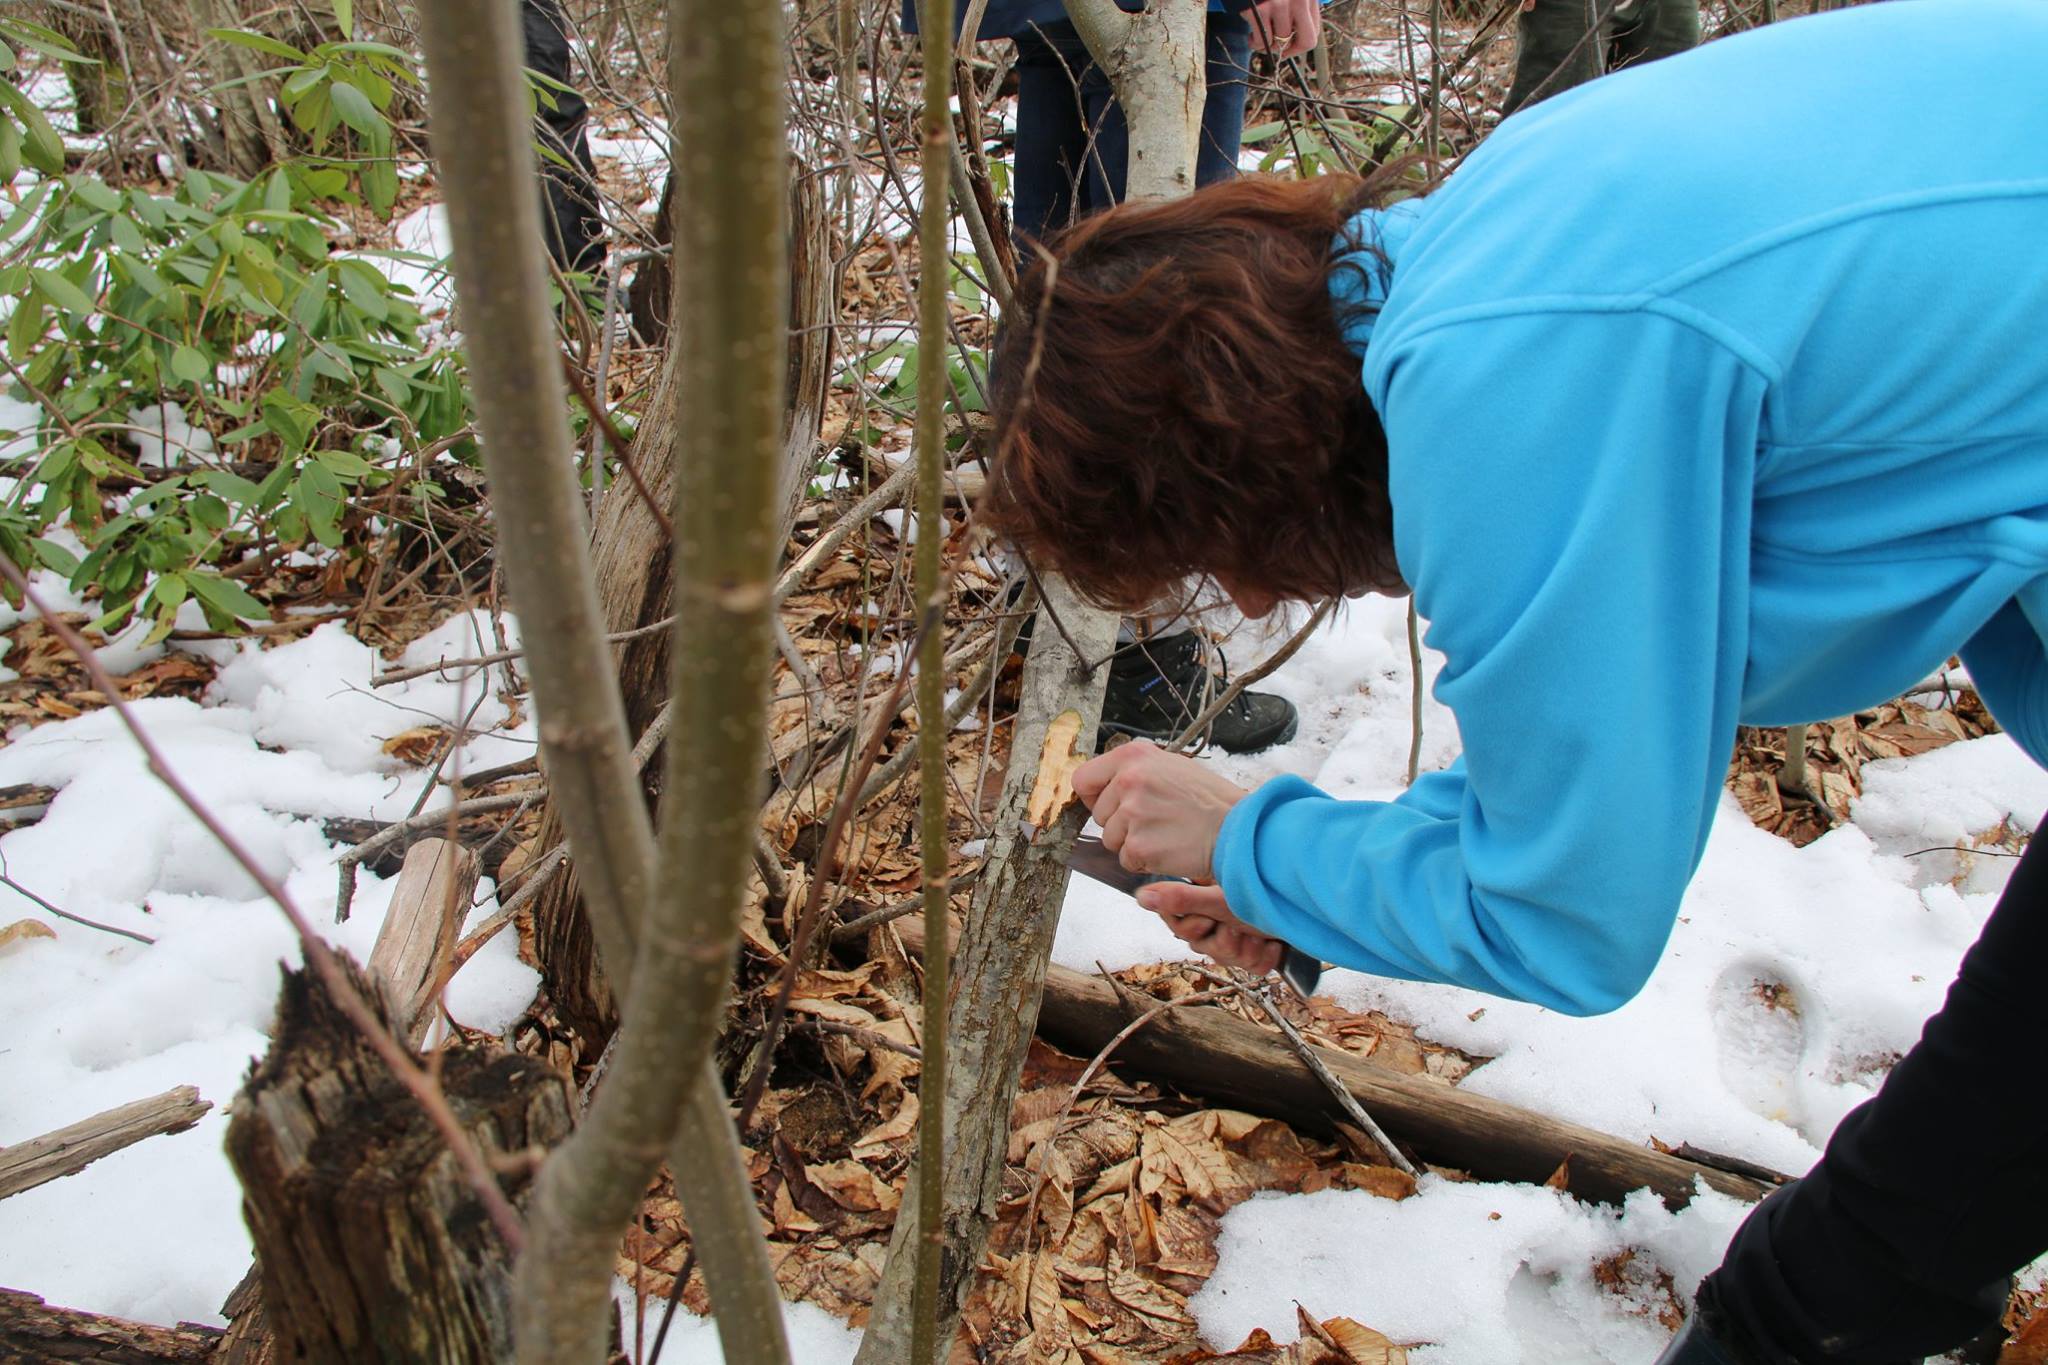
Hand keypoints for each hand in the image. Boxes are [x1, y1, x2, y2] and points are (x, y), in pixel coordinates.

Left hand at [1070, 739, 1247, 882]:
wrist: (1238, 828)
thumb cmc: (1209, 800)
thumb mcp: (1171, 766)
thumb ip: (1134, 771)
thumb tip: (1103, 786)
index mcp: (1133, 756)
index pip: (1083, 779)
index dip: (1093, 796)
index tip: (1107, 804)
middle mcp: (1128, 781)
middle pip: (1098, 815)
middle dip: (1120, 823)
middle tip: (1156, 820)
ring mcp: (1132, 814)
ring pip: (1111, 840)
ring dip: (1133, 843)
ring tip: (1166, 833)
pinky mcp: (1138, 845)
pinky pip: (1126, 859)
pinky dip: (1144, 861)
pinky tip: (1169, 848)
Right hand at [1136, 881, 1285, 974]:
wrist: (1305, 900)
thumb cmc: (1263, 889)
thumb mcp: (1219, 897)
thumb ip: (1180, 899)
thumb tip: (1141, 896)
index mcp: (1203, 904)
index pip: (1182, 928)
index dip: (1196, 928)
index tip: (1209, 919)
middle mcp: (1217, 922)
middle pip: (1206, 948)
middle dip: (1226, 940)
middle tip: (1239, 924)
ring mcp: (1238, 937)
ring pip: (1230, 959)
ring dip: (1247, 948)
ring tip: (1258, 930)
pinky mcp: (1258, 951)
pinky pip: (1253, 967)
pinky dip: (1265, 956)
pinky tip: (1272, 942)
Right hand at [1245, 0, 1321, 59]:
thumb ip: (1300, 13)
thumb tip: (1296, 42)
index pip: (1313, 34)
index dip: (1299, 46)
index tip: (1288, 47)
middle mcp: (1298, 0)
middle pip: (1304, 41)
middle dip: (1288, 50)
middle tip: (1276, 49)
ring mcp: (1279, 4)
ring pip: (1279, 43)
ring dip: (1267, 47)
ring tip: (1258, 38)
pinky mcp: (1259, 10)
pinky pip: (1260, 41)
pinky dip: (1254, 43)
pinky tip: (1250, 36)